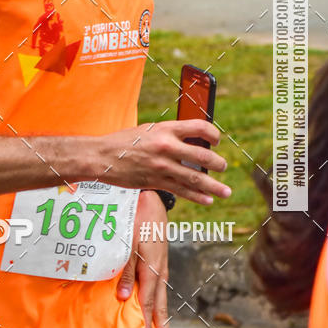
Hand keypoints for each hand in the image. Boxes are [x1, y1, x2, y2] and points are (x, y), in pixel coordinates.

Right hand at [99, 120, 231, 204]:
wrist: (102, 156)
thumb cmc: (124, 141)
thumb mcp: (149, 130)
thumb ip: (169, 134)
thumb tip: (191, 141)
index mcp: (166, 129)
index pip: (199, 128)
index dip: (213, 135)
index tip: (216, 141)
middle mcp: (167, 147)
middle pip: (203, 157)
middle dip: (218, 164)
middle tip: (223, 167)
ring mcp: (162, 167)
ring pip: (195, 179)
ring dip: (214, 186)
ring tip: (225, 191)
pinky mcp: (157, 182)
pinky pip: (182, 191)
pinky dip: (197, 197)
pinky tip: (207, 200)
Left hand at [116, 190, 172, 327]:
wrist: (152, 202)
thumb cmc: (138, 221)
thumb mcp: (130, 245)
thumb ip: (127, 272)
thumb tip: (125, 299)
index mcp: (153, 269)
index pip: (151, 303)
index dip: (150, 323)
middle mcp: (160, 271)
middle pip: (162, 305)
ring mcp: (162, 266)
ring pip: (162, 296)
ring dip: (161, 316)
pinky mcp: (160, 261)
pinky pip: (159, 286)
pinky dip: (157, 300)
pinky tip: (153, 305)